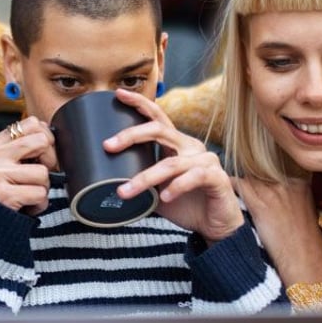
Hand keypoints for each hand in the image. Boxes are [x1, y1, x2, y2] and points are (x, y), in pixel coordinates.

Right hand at [0, 117, 58, 215]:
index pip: (33, 123)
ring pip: (44, 172)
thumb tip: (50, 136)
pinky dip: (39, 204)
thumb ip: (22, 148)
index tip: (40, 155)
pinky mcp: (4, 195)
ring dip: (42, 188)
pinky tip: (26, 206)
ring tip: (27, 194)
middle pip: (42, 142)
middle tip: (38, 176)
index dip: (46, 139)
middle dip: (50, 161)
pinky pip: (40, 194)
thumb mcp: (4, 163)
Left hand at [107, 89, 243, 243]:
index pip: (158, 118)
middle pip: (160, 130)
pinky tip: (165, 197)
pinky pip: (194, 177)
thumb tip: (104, 184)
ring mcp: (206, 161)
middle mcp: (191, 147)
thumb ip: (138, 182)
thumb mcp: (156, 191)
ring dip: (145, 178)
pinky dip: (177, 187)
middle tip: (108, 145)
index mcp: (177, 145)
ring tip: (125, 192)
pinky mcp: (217, 177)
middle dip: (131, 135)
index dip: (140, 104)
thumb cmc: (185, 205)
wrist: (215, 227)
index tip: (118, 94)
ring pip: (171, 163)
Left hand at [234, 173, 321, 285]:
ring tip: (230, 190)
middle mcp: (287, 184)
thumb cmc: (305, 244)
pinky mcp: (260, 204)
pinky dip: (231, 186)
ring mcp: (273, 193)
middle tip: (242, 190)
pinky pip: (239, 185)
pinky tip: (225, 189)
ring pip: (249, 178)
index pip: (275, 174)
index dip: (263, 181)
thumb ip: (294, 200)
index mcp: (301, 185)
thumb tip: (281, 200)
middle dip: (252, 182)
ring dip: (241, 185)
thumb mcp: (306, 214)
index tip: (258, 189)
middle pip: (261, 173)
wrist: (304, 260)